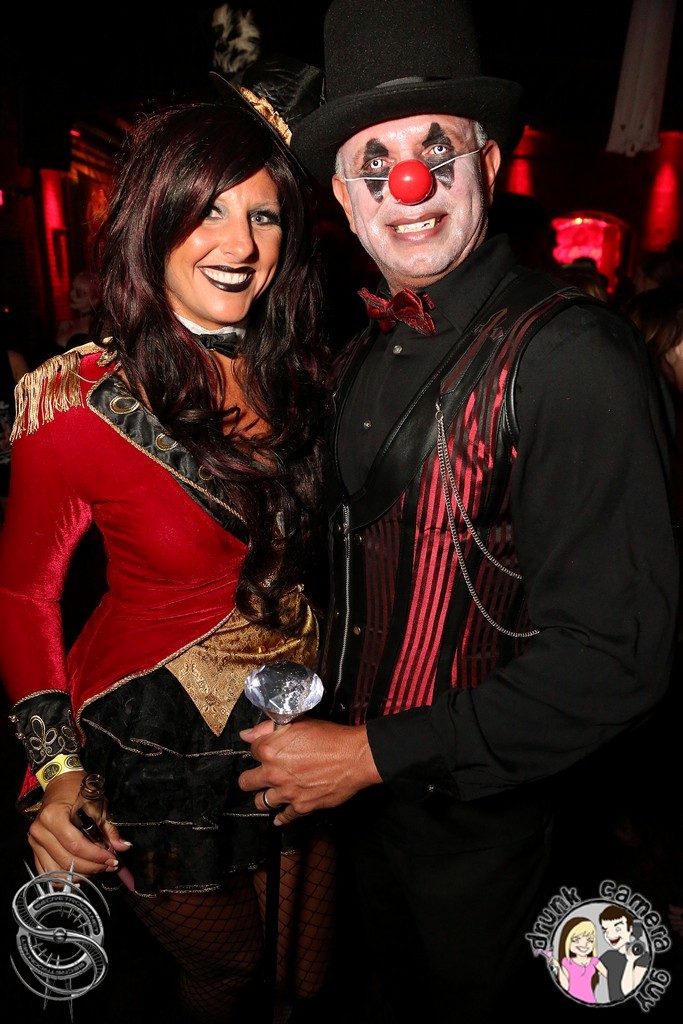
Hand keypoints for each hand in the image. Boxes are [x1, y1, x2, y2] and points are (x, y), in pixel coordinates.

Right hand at [27, 772, 130, 878]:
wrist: (60, 785)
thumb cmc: (78, 791)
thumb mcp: (97, 804)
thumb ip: (109, 829)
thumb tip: (123, 847)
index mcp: (53, 816)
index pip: (76, 845)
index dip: (95, 856)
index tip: (112, 859)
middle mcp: (40, 831)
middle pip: (67, 860)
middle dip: (92, 866)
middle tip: (110, 865)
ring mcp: (35, 841)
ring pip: (57, 870)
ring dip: (80, 874)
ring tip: (98, 869)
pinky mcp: (35, 849)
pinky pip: (47, 871)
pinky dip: (64, 877)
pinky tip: (80, 875)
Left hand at [238, 717, 380, 824]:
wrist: (354, 757)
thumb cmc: (329, 737)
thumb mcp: (297, 722)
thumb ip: (267, 728)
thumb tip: (246, 735)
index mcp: (269, 750)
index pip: (251, 751)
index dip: (259, 749)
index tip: (266, 750)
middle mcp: (273, 774)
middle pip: (246, 782)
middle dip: (251, 778)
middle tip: (258, 776)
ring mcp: (286, 793)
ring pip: (261, 802)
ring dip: (263, 797)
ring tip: (269, 793)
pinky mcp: (301, 807)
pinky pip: (284, 817)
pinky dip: (281, 817)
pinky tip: (279, 817)